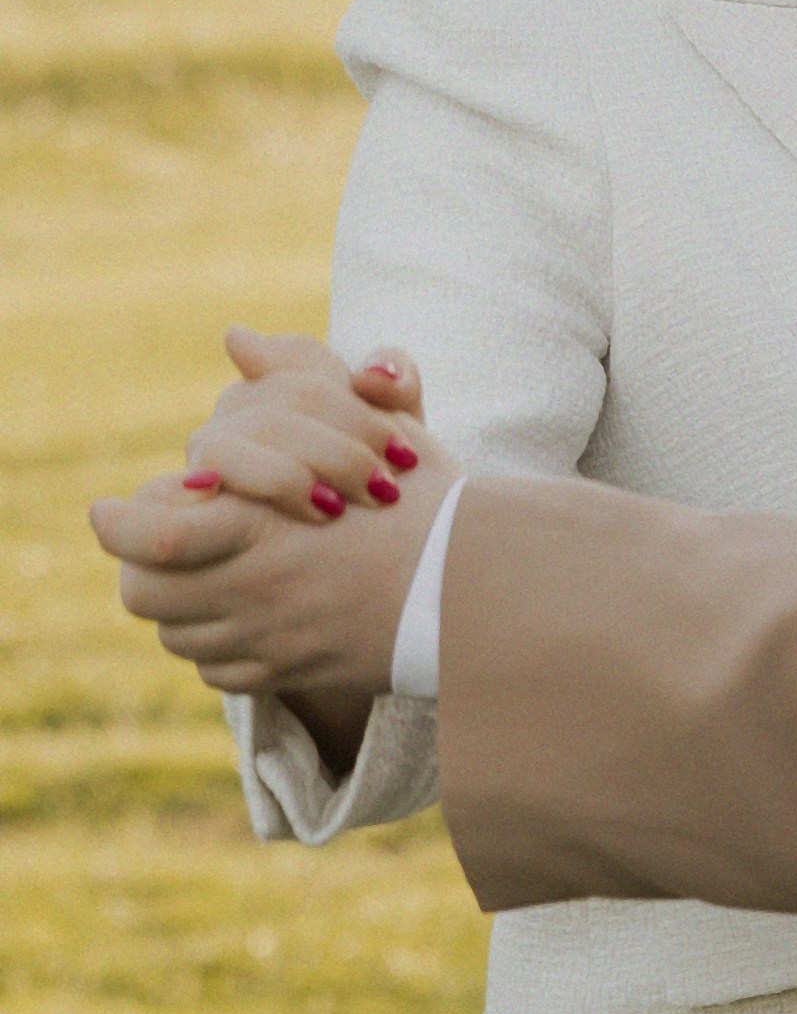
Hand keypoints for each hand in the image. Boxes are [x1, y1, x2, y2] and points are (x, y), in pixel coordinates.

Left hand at [89, 336, 456, 704]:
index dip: (118, 522)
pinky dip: (217, 639)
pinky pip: (217, 667)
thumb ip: (305, 372)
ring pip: (177, 633)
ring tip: (204, 570)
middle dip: (141, 564)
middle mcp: (252, 591)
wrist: (476, 590)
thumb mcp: (376, 420)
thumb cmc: (426, 499)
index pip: (151, 535)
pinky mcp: (285, 675)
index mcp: (263, 525)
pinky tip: (245, 609)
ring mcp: (266, 642)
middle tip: (157, 537)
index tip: (103, 509)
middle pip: (144, 592)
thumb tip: (238, 338)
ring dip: (178, 601)